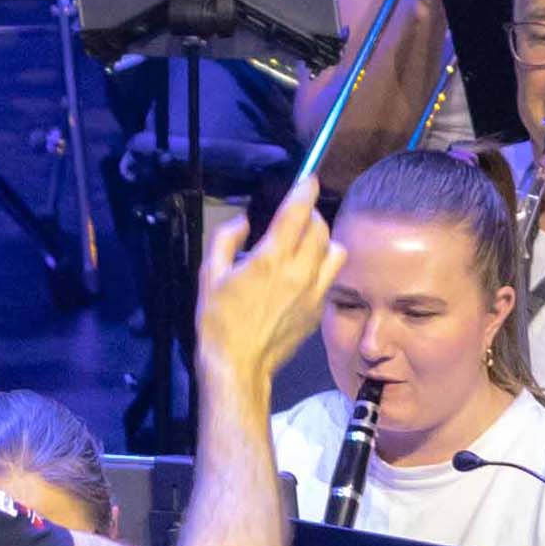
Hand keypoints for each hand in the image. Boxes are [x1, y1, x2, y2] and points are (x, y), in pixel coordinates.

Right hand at [194, 177, 336, 395]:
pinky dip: (323, 266)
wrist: (238, 364)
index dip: (305, 191)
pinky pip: (331, 277)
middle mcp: (298, 272)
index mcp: (270, 259)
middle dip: (310, 216)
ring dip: (323, 241)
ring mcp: (313, 292)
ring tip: (306, 244)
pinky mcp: (318, 310)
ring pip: (335, 251)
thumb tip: (242, 223)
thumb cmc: (219, 322)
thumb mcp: (209, 275)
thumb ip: (225, 240)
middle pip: (320, 229)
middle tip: (297, 218)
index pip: (297, 213)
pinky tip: (305, 272)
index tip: (309, 181)